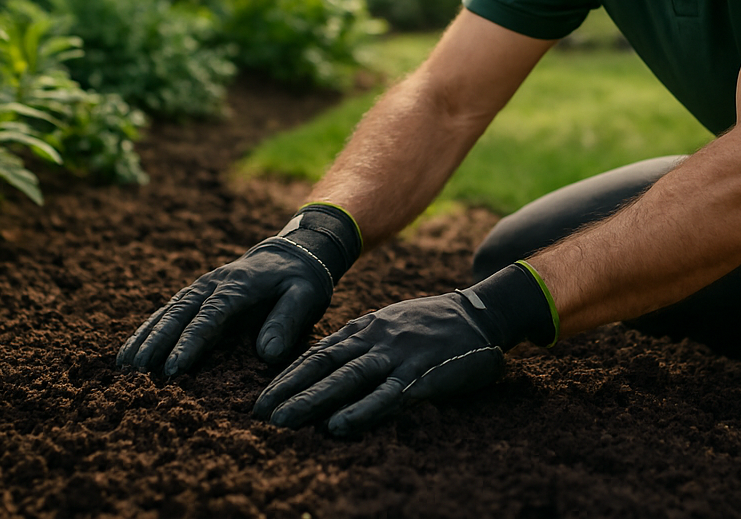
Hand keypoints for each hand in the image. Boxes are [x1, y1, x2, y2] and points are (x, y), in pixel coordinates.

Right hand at [117, 203, 360, 375]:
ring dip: (144, 338)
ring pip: (166, 312)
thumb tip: (267, 354)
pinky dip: (147, 330)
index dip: (190, 343)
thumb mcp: (305, 297)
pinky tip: (130, 352)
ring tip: (123, 367)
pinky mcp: (195, 293)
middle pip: (178, 314)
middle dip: (155, 343)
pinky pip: (166, 311)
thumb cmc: (300, 280)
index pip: (210, 317)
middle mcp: (213, 285)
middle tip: (136, 374)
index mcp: (239, 287)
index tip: (173, 369)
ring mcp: (201, 287)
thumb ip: (287, 321)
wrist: (293, 252)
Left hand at [253, 292, 503, 436]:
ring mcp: (398, 356)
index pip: (318, 353)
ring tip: (284, 421)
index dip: (288, 376)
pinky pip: (387, 395)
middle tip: (260, 414)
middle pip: (324, 366)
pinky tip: (338, 427)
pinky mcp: (422, 375)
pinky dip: (361, 411)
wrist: (480, 313)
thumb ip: (361, 342)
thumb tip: (325, 366)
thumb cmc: (431, 324)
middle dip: (290, 391)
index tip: (262, 398)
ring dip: (313, 400)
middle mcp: (376, 339)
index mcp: (365, 327)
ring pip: (347, 380)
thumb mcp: (389, 323)